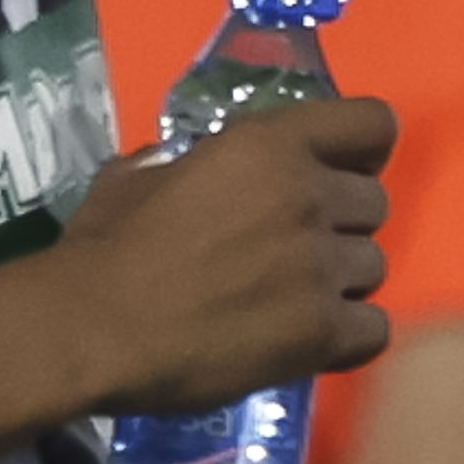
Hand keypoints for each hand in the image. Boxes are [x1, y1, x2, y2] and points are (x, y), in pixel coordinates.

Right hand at [50, 98, 396, 415]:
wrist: (88, 328)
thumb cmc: (101, 248)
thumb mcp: (137, 176)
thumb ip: (191, 167)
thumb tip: (195, 175)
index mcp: (266, 146)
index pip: (372, 123)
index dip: (360, 151)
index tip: (331, 174)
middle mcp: (307, 196)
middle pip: (374, 204)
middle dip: (339, 225)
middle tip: (289, 250)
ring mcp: (320, 267)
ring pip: (373, 268)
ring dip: (337, 282)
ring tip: (287, 302)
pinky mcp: (322, 332)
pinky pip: (372, 330)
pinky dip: (343, 336)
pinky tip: (300, 341)